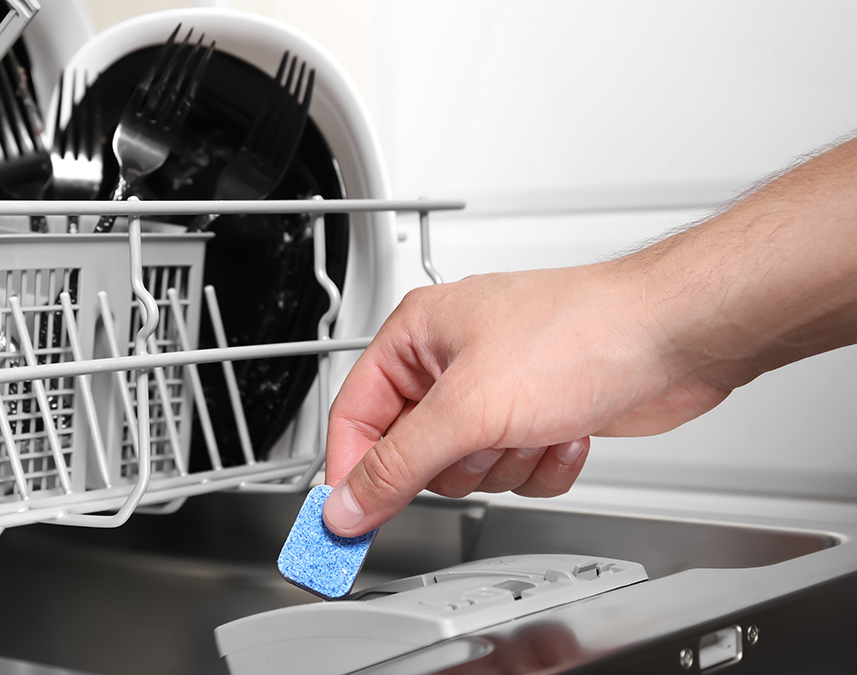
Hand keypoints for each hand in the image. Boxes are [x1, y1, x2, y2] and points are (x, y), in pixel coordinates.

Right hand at [321, 263, 733, 536]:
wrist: (676, 337)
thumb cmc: (583, 332)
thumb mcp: (468, 409)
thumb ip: (398, 465)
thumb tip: (347, 503)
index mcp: (417, 335)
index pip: (355, 416)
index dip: (351, 472)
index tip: (345, 523)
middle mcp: (452, 361)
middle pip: (413, 452)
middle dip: (457, 461)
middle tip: (481, 444)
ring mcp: (498, 390)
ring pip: (469, 470)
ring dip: (507, 463)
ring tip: (532, 426)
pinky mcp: (538, 416)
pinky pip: (515, 472)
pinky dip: (542, 465)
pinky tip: (564, 432)